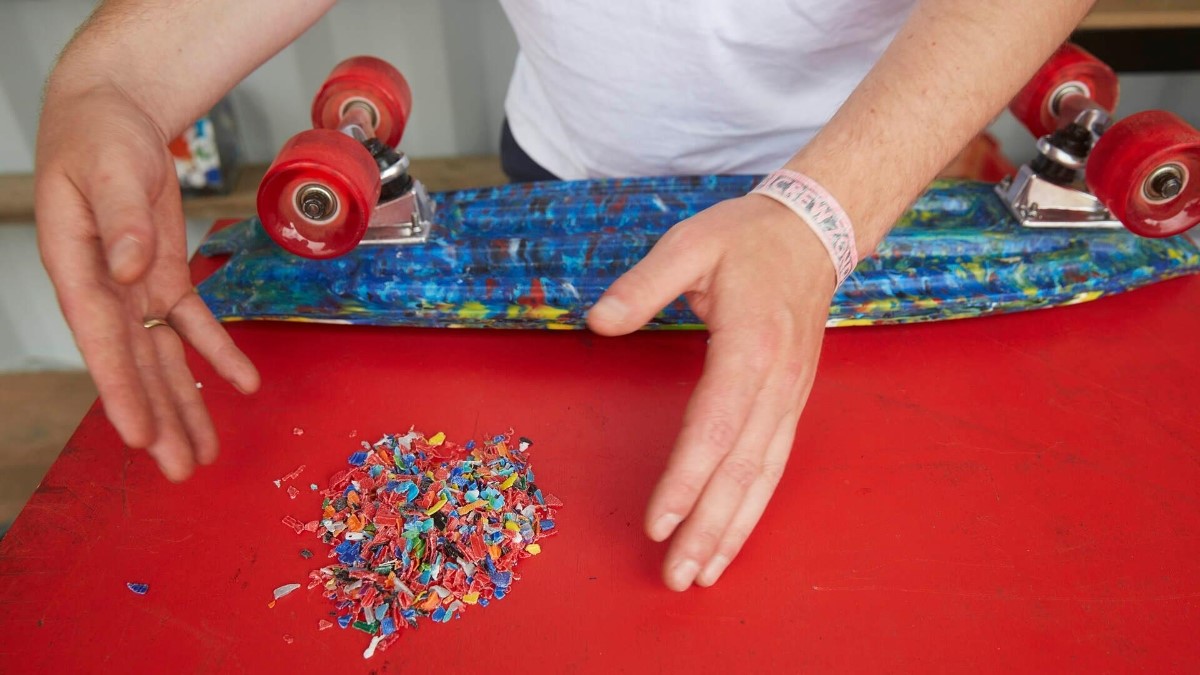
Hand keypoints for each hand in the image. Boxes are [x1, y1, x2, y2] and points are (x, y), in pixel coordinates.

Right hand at [35, 83, 259, 480]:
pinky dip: (219, 353)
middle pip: (135, 366)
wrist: (112, 116)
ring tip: (203, 453)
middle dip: (159, 419)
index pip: (102, 341)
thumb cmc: (97, 138)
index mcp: (77, 269)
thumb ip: (121, 220)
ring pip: (163, 358)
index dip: (121, 391)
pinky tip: (244, 386)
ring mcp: (134, 289)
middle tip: (179, 470)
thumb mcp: (108, 169)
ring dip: (186, 403)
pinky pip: (192, 324)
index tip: (140, 437)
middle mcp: (104, 290)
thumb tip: (131, 269)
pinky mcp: (164, 278)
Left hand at [587, 194, 836, 590]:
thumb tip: (599, 321)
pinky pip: (773, 466)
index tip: (659, 522)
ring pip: (762, 477)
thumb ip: (644, 284)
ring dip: (733, 531)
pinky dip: (753, 509)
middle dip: (708, 527)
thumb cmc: (747, 239)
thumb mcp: (689, 244)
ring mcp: (790, 398)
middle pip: (741, 468)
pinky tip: (733, 538)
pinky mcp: (792, 404)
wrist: (815, 233)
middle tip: (676, 576)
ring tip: (702, 576)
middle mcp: (777, 384)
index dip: (687, 479)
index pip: (715, 426)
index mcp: (750, 347)